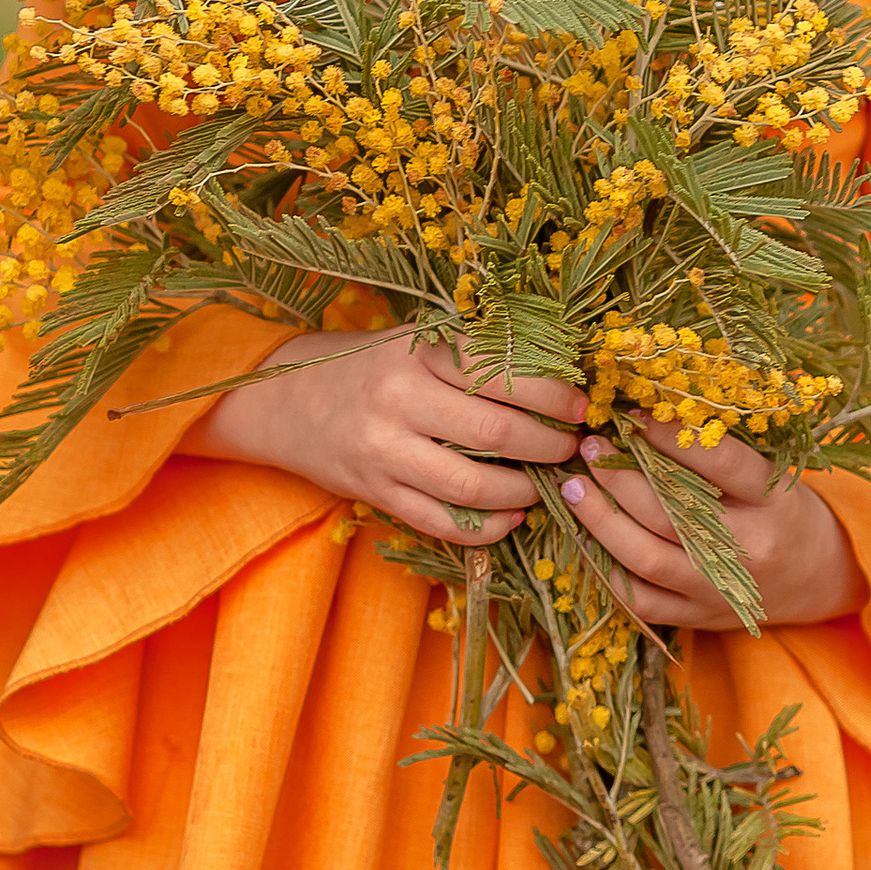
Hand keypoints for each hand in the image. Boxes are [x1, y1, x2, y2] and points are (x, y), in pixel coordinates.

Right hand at [186, 332, 584, 542]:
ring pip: (470, 483)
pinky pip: (440, 520)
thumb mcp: (418, 343)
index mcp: (417, 351)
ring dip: (521, 491)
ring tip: (540, 485)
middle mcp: (398, 397)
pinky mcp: (373, 491)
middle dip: (548, 444)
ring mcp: (382, 449)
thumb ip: (475, 355)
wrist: (289, 399)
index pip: (502, 370)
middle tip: (570, 448)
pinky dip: (484, 526)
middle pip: (495, 429)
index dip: (553, 393)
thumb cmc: (374, 366)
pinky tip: (508, 518)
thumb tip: (560, 379)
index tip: (580, 406)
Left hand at [561, 423, 862, 630]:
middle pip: (668, 511)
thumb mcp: (771, 472)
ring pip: (645, 557)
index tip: (631, 412)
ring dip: (599, 520)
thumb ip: (719, 450)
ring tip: (572, 486)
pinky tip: (583, 537)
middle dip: (617, 476)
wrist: (818, 577)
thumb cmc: (784, 508)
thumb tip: (647, 411)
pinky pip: (640, 599)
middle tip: (588, 445)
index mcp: (772, 502)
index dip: (667, 434)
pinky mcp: (698, 617)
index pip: (716, 460)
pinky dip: (605, 569)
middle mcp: (747, 549)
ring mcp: (720, 589)